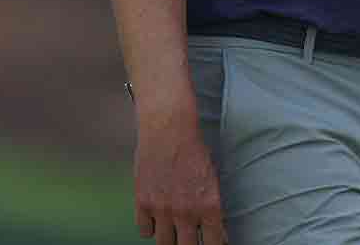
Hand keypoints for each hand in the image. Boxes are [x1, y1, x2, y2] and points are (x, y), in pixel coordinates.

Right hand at [134, 109, 225, 244]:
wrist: (168, 127)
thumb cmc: (192, 149)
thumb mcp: (212, 181)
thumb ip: (212, 209)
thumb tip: (217, 232)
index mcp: (209, 207)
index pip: (213, 244)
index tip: (207, 241)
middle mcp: (187, 212)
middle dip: (189, 244)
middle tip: (187, 236)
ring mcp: (163, 209)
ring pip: (164, 244)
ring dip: (169, 237)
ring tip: (171, 228)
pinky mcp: (143, 202)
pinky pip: (145, 232)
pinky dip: (150, 227)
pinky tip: (155, 217)